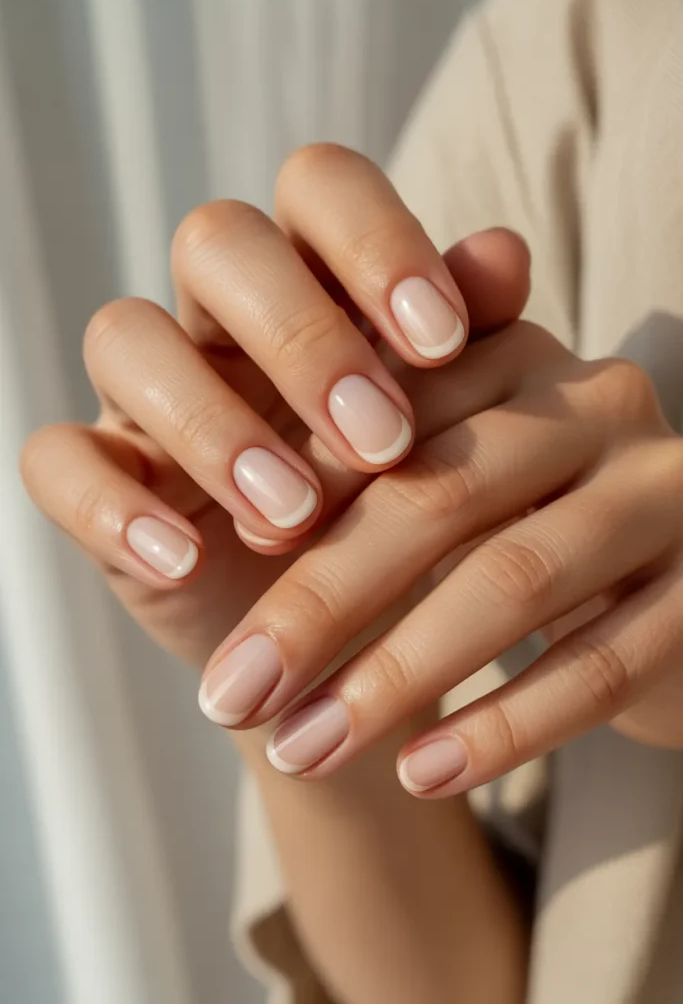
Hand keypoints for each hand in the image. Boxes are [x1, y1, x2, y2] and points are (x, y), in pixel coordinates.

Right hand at [20, 144, 528, 670]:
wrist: (352, 626)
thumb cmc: (408, 506)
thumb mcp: (455, 431)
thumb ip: (475, 341)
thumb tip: (504, 254)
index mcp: (315, 277)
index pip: (319, 185)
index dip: (375, 239)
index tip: (443, 341)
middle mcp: (220, 316)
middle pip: (215, 240)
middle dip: (301, 336)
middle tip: (382, 442)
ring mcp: (147, 392)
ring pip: (126, 337)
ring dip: (213, 425)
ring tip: (297, 517)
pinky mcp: (97, 476)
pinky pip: (56, 460)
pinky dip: (112, 509)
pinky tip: (187, 562)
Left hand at [200, 320, 682, 789]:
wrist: (671, 592)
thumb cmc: (524, 529)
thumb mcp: (450, 485)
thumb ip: (364, 477)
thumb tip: (239, 525)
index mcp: (517, 355)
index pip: (391, 407)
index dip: (301, 486)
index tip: (218, 558)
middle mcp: (598, 404)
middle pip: (439, 494)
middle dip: (320, 603)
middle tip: (232, 694)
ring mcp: (664, 493)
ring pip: (512, 581)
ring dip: (392, 679)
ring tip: (302, 748)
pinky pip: (598, 665)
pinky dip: (500, 728)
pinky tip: (420, 775)